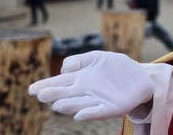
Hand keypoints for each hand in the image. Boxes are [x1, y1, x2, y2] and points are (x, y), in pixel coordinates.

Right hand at [29, 51, 153, 119]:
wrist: (139, 76)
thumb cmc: (114, 67)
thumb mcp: (98, 58)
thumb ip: (80, 60)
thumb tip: (65, 68)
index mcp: (80, 79)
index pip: (59, 83)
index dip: (45, 86)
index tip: (33, 89)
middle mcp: (85, 91)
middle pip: (66, 95)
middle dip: (55, 96)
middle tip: (42, 96)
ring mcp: (97, 100)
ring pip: (79, 105)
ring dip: (69, 106)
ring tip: (58, 105)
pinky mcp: (111, 108)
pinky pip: (98, 112)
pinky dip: (89, 114)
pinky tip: (80, 115)